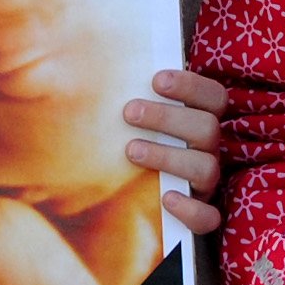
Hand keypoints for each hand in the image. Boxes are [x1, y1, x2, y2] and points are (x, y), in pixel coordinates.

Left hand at [124, 68, 226, 233]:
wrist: (126, 208)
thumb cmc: (134, 144)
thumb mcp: (132, 120)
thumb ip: (127, 98)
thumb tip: (70, 66)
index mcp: (201, 121)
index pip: (214, 96)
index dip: (191, 86)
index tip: (156, 80)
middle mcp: (209, 150)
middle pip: (207, 128)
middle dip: (168, 118)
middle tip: (130, 112)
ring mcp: (208, 183)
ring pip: (206, 168)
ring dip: (169, 157)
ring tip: (131, 151)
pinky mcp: (202, 214)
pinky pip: (208, 217)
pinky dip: (190, 209)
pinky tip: (165, 198)